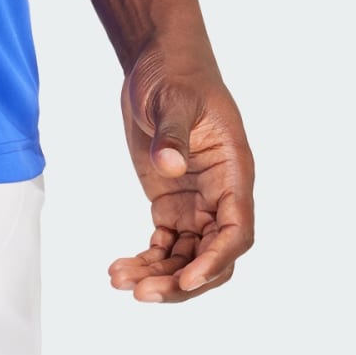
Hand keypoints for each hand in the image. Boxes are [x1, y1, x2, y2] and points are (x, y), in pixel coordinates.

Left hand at [108, 47, 255, 301]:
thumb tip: (169, 165)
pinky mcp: (171, 202)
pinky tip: (119, 269)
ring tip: (119, 280)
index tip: (186, 279)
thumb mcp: (174, 98)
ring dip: (157, 276)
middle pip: (210, 255)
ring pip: (185, 257)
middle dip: (180, 281)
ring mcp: (195, 202)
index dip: (216, 261)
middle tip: (142, 293)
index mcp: (233, 173)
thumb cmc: (177, 74)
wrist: (158, 61)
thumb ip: (173, 132)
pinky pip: (165, 244)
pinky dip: (146, 260)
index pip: (236, 231)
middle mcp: (219, 195)